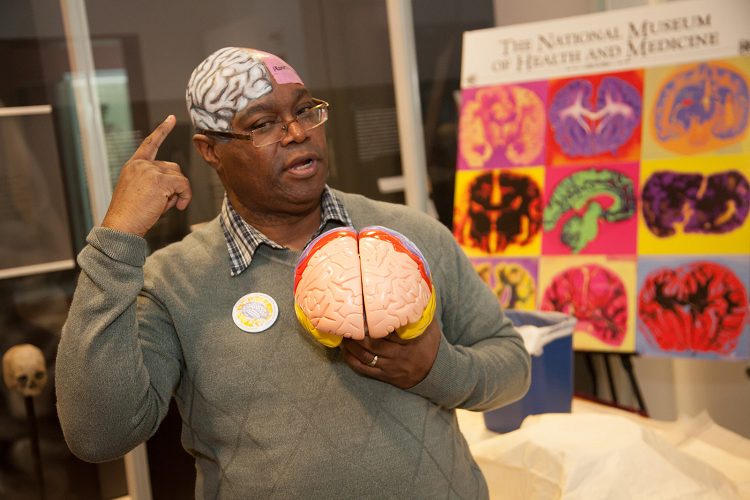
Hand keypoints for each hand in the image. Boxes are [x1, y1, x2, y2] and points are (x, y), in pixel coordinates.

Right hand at [101, 116, 191, 236]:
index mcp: (133, 165)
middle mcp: (141, 164)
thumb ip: (154, 181)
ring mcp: (150, 171)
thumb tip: (176, 184)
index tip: (172, 118)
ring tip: (164, 206)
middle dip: (174, 185)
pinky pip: (184, 185)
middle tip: (164, 203)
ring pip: (179, 177)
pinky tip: (177, 207)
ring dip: (178, 192)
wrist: (121, 226)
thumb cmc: (129, 215)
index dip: (162, 130)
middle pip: (173, 167)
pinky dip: (185, 196)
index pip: (150, 143)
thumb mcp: (138, 191)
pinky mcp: (160, 180)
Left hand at [339, 318, 440, 388]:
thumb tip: (414, 288)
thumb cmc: (430, 343)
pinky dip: (352, 360)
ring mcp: (392, 368)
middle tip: (346, 324)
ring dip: (351, 347)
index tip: (360, 316)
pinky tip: (346, 351)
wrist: (436, 370)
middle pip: (373, 345)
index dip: (371, 325)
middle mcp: (399, 356)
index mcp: (410, 342)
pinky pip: (365, 370)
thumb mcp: (429, 325)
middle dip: (357, 336)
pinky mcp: (386, 376)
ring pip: (366, 357)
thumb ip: (420, 310)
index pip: (387, 333)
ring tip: (343, 336)